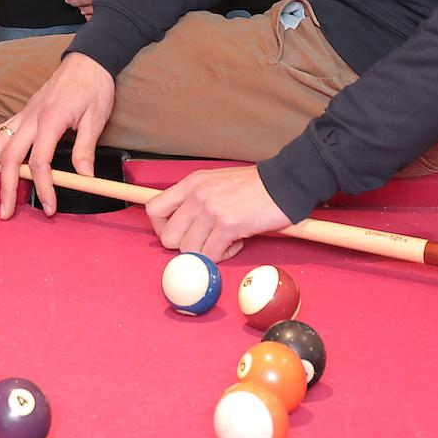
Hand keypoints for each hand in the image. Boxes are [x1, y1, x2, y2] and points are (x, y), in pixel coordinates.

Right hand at [0, 52, 113, 218]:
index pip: (40, 161)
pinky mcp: (22, 113)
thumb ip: (85, 149)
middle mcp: (31, 118)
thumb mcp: (96, 119)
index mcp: (51, 120)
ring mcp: (23, 115)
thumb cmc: (94, 88)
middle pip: (11, 156)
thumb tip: (83, 178)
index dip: (44, 187)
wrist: (87, 60)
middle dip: (5, 186)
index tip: (50, 207)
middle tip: (4, 211)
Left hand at [144, 166, 288, 261]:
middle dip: (185, 246)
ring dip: (206, 252)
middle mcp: (196, 196)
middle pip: (167, 237)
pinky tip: (236, 243)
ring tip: (224, 241)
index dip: (162, 228)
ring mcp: (211, 210)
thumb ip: (195, 199)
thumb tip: (181, 224)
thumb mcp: (214, 182)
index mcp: (191, 184)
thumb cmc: (252, 186)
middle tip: (204, 242)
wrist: (284, 183)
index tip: (179, 234)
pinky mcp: (227, 225)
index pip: (154, 210)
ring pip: (188, 250)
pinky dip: (224, 255)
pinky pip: (211, 255)